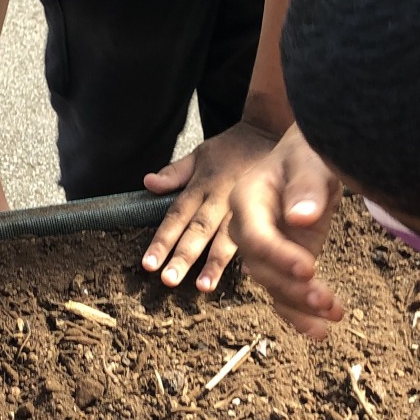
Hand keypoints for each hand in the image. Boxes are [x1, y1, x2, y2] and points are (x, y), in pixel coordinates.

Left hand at [142, 121, 277, 293]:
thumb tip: (148, 183)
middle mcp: (219, 200)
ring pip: (226, 238)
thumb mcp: (201, 153)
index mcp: (201, 186)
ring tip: (204, 286)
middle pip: (197, 231)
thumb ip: (175, 172)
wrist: (271, 133)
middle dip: (183, 257)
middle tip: (168, 280)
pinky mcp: (264, 212)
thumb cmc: (233, 147)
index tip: (149, 264)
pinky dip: (251, 254)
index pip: (176, 216)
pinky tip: (249, 274)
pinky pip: (256, 234)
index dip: (162, 240)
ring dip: (215, 264)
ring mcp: (243, 208)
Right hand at [227, 124, 344, 337]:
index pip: (256, 235)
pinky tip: (322, 330)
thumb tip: (301, 218)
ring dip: (301, 306)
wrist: (313, 157)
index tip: (309, 268)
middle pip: (261, 267)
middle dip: (292, 288)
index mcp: (246, 199)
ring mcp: (265, 249)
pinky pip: (284, 293)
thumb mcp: (311, 160)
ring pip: (273, 286)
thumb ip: (307, 186)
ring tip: (332, 316)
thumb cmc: (310, 152)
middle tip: (325, 300)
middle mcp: (248, 228)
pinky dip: (301, 314)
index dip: (278, 255)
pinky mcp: (282, 263)